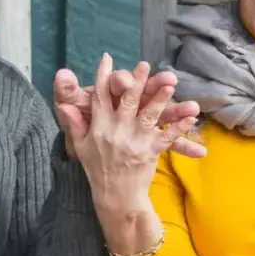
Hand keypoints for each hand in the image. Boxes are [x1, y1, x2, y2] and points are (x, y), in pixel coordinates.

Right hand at [54, 55, 204, 254]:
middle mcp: (117, 130)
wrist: (114, 196)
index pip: (100, 96)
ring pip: (150, 114)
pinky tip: (191, 117)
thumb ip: (74, 122)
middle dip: (137, 81)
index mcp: (99, 126)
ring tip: (170, 83)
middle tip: (144, 64)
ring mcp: (135, 141)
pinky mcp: (151, 152)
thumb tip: (62, 104)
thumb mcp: (79, 145)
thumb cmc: (96, 168)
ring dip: (161, 98)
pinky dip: (180, 127)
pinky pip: (168, 137)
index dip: (102, 77)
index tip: (107, 59)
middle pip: (128, 100)